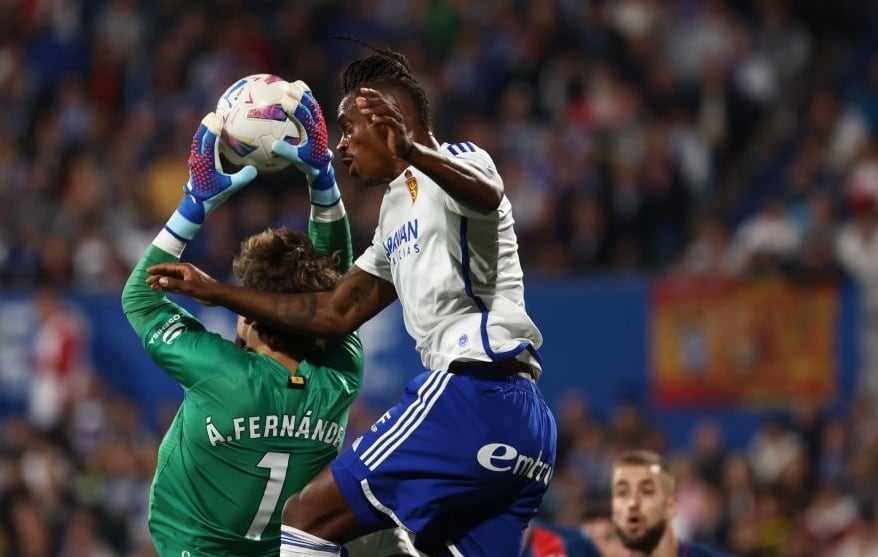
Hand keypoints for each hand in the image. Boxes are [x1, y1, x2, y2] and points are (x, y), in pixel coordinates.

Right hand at [146, 262, 217, 305]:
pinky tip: (161, 290)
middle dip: (157, 277)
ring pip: (170, 281)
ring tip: (151, 287)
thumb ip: (174, 284)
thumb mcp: (188, 287)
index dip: (157, 269)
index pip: (168, 267)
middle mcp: (184, 273)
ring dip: (162, 283)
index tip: (147, 271)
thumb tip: (160, 281)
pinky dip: (168, 288)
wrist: (217, 295)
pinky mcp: (188, 288)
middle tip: (147, 282)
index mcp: (185, 269)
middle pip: (168, 274)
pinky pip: (175, 287)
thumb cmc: (205, 289)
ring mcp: (186, 280)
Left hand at [169, 113, 256, 239]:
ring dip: (203, 129)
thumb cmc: (214, 195)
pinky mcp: (195, 163)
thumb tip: (254, 169)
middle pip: (200, 136)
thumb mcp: (231, 187)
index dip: (214, 128)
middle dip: (206, 123)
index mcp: (207, 160)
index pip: (209, 139)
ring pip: (197, 140)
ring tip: (210, 121)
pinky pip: (198, 146)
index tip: (219, 118)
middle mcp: (198, 157)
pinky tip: (210, 138)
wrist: (197, 203)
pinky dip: (203, 138)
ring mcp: (195, 160)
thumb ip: (242, 177)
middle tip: (214, 114)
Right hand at [271, 80, 336, 203]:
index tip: (285, 102)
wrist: (322, 164)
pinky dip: (304, 96)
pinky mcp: (317, 120)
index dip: (296, 109)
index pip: (305, 118)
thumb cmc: (309, 163)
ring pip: (313, 103)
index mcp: (314, 133)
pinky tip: (293, 91)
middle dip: (300, 95)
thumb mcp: (298, 160)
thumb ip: (288, 153)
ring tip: (291, 84)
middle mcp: (318, 124)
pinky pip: (311, 106)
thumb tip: (274, 145)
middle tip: (287, 87)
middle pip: (311, 106)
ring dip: (304, 92)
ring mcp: (319, 121)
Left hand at [354, 87, 413, 158]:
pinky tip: (374, 120)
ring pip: (387, 110)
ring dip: (374, 110)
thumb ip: (367, 114)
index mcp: (389, 109)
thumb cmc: (387, 136)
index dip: (371, 93)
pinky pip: (391, 121)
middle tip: (360, 103)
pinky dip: (382, 119)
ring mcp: (398, 120)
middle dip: (370, 101)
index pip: (380, 98)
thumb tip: (358, 100)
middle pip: (383, 102)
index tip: (361, 90)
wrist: (400, 149)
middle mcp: (394, 112)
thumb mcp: (374, 124)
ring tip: (363, 112)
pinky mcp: (399, 129)